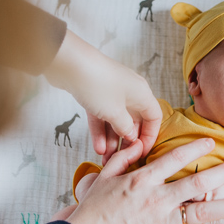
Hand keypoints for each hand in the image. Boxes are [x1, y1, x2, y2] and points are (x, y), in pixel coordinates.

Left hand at [43, 29, 161, 158]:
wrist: (69, 64)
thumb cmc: (98, 85)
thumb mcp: (115, 113)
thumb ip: (125, 128)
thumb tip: (130, 136)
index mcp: (142, 93)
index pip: (154, 118)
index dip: (150, 136)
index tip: (142, 152)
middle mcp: (130, 92)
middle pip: (134, 121)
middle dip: (126, 142)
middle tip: (120, 160)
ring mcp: (112, 92)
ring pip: (116, 120)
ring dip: (111, 139)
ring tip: (105, 158)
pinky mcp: (95, 93)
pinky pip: (102, 115)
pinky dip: (100, 130)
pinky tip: (97, 147)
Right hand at [65, 138, 223, 223]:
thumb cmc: (92, 211)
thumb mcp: (103, 177)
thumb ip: (123, 158)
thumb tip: (137, 142)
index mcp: (141, 181)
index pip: (173, 160)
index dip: (194, 149)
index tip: (210, 143)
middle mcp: (156, 200)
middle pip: (196, 185)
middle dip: (220, 174)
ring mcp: (163, 223)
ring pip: (203, 213)